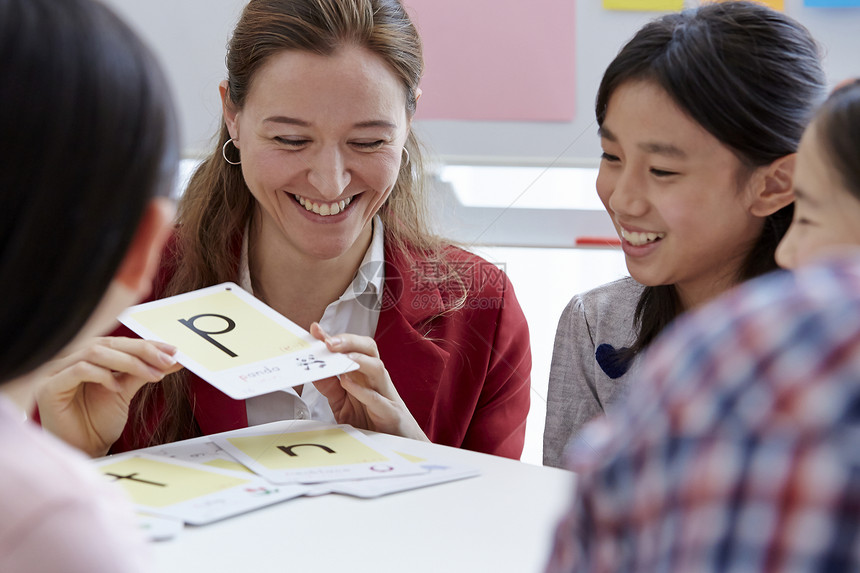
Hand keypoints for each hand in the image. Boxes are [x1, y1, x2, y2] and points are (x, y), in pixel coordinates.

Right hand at [35, 337, 182, 456]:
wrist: (84, 450)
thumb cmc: (99, 422)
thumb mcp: (126, 391)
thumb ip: (144, 372)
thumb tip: (172, 359)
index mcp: (86, 356)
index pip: (117, 342)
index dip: (146, 344)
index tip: (172, 351)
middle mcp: (69, 359)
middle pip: (108, 343)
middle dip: (142, 351)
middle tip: (167, 360)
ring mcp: (56, 371)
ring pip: (95, 352)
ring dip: (129, 362)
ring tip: (152, 375)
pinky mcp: (50, 387)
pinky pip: (79, 370)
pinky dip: (103, 375)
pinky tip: (117, 388)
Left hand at [310, 323, 428, 441]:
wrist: (399, 446)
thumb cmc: (372, 421)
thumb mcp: (343, 403)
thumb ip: (330, 387)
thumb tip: (314, 370)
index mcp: (365, 374)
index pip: (353, 348)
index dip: (336, 338)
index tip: (317, 330)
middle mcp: (376, 380)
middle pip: (369, 349)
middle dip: (349, 341)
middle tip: (328, 342)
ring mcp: (386, 395)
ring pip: (377, 368)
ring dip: (359, 360)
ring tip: (342, 358)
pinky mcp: (390, 414)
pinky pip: (378, 399)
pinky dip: (363, 391)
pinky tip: (348, 384)